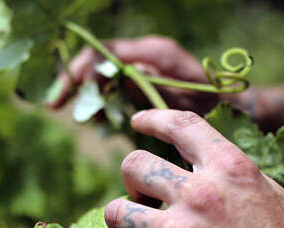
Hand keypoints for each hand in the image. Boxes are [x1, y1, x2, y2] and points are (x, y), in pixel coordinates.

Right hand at [48, 36, 221, 113]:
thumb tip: (112, 77)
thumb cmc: (211, 102)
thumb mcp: (180, 96)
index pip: (104, 53)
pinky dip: (100, 106)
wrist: (229, 110)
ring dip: (86, 97)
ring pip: (102, 80)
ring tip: (79, 117)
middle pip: (97, 64)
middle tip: (54, 106)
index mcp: (152, 53)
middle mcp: (143, 58)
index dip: (79, 70)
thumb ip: (147, 85)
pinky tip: (95, 119)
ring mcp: (141, 73)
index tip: (63, 92)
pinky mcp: (141, 89)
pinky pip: (113, 94)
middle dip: (74, 83)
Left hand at [104, 109, 283, 227]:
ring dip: (124, 222)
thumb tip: (197, 162)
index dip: (153, 119)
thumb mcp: (270, 196)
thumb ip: (231, 175)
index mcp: (230, 169)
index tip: (138, 121)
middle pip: (133, 166)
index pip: (180, 125)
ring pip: (116, 213)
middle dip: (132, 181)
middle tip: (143, 198)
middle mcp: (201, 196)